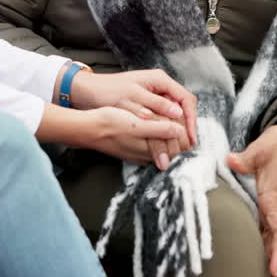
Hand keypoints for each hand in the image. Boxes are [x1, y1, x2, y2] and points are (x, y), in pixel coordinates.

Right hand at [49, 105, 187, 162]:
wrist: (89, 128)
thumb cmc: (111, 124)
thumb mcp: (138, 125)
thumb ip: (160, 130)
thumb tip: (180, 132)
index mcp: (150, 151)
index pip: (177, 149)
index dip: (185, 136)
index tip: (188, 122)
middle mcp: (146, 156)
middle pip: (170, 149)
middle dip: (179, 137)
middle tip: (183, 121)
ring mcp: (137, 153)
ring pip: (160, 146)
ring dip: (167, 135)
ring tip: (171, 120)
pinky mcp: (130, 148)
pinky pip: (149, 144)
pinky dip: (155, 136)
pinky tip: (154, 124)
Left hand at [69, 69, 197, 147]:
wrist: (89, 92)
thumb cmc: (108, 90)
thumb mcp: (133, 97)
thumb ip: (156, 105)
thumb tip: (178, 113)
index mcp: (160, 80)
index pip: (185, 99)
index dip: (191, 118)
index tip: (191, 136)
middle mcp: (161, 86)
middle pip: (183, 106)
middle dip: (187, 125)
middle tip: (188, 145)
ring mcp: (155, 95)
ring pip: (175, 112)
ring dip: (179, 128)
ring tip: (180, 145)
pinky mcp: (149, 104)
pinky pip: (165, 116)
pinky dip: (168, 128)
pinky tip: (167, 140)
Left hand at [226, 121, 276, 276]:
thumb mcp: (261, 148)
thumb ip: (243, 159)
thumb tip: (228, 160)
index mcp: (273, 195)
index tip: (274, 268)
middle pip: (275, 237)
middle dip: (270, 257)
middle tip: (261, 276)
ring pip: (273, 231)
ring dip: (267, 248)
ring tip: (257, 267)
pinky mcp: (276, 198)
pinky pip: (271, 222)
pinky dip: (266, 235)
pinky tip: (255, 242)